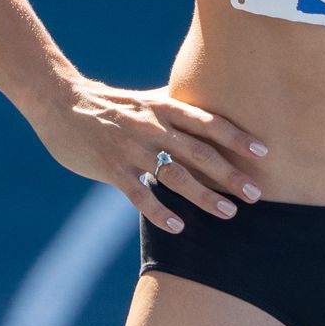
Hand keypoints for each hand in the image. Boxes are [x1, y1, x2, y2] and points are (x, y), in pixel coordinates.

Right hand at [29, 77, 268, 233]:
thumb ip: (176, 106)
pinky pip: (139, 194)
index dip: (237, 136)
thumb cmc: (110, 103)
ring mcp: (131, 148)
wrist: (61, 102)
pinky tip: (179, 227)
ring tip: (229, 212)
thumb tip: (208, 103)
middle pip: (199, 152)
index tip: (263, 153)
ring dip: (204, 195)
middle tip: (256, 193)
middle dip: (230, 173)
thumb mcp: (147, 98)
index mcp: (164, 107)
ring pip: (174, 175)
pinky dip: (160, 211)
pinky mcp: (110, 168)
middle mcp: (153, 126)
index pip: (209, 122)